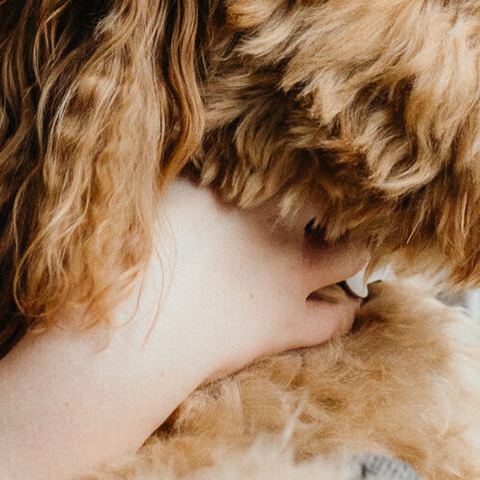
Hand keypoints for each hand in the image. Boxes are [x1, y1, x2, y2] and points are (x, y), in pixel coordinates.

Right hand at [108, 177, 362, 392]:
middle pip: (329, 198)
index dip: (295, 157)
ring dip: (348, 249)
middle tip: (321, 203)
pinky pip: (337, 319)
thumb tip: (185, 149)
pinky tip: (346, 305)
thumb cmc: (129, 259)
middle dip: (330, 198)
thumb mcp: (153, 197)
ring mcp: (287, 274)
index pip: (285, 157)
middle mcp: (274, 224)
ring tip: (340, 247)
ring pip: (350, 255)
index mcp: (238, 185)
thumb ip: (184, 174)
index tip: (294, 156)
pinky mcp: (287, 323)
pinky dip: (345, 311)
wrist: (135, 331)